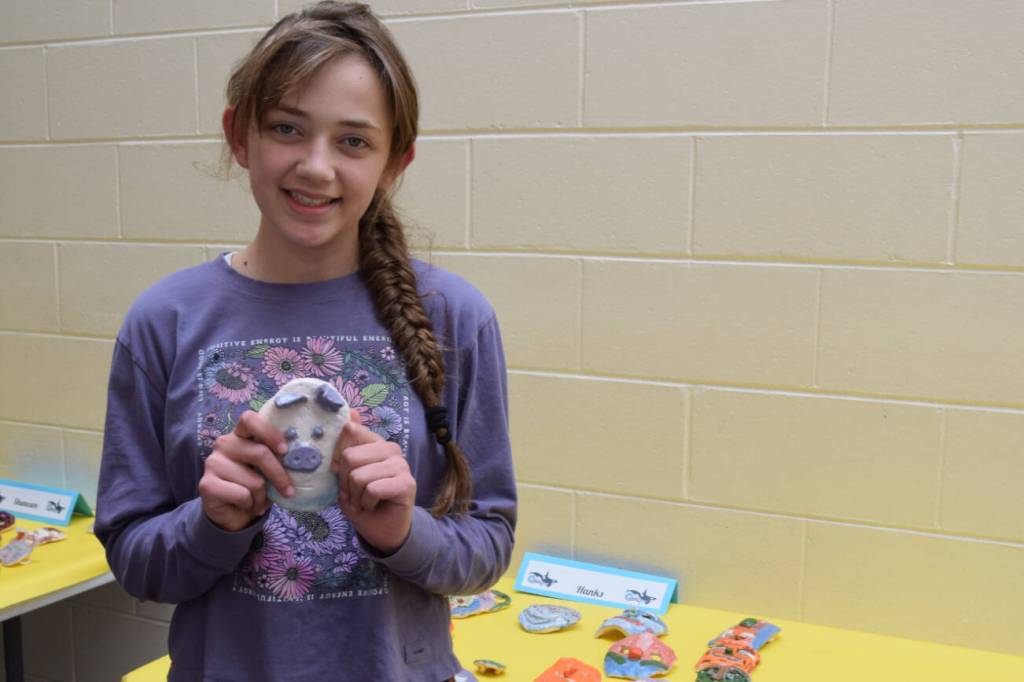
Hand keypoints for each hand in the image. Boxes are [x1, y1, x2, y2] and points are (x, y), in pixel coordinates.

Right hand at [198, 410, 291, 531]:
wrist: (232, 512)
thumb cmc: (255, 485)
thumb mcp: (268, 470)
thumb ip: (278, 459)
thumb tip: (300, 459)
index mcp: (241, 435)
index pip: (250, 419)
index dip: (269, 432)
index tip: (285, 450)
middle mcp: (225, 444)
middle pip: (259, 453)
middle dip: (279, 475)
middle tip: (288, 490)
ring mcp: (213, 463)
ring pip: (254, 480)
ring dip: (263, 496)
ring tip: (260, 501)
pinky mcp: (206, 484)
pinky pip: (241, 495)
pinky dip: (251, 504)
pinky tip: (247, 505)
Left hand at [332, 420, 415, 554]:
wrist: (383, 532)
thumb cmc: (363, 502)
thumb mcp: (346, 476)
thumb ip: (346, 446)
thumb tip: (350, 413)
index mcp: (375, 443)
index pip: (350, 431)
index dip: (337, 457)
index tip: (339, 473)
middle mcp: (391, 449)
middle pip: (350, 457)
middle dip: (345, 482)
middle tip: (355, 494)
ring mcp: (401, 465)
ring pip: (359, 476)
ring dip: (356, 496)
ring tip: (365, 501)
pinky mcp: (407, 483)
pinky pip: (372, 489)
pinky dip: (366, 503)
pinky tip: (374, 506)